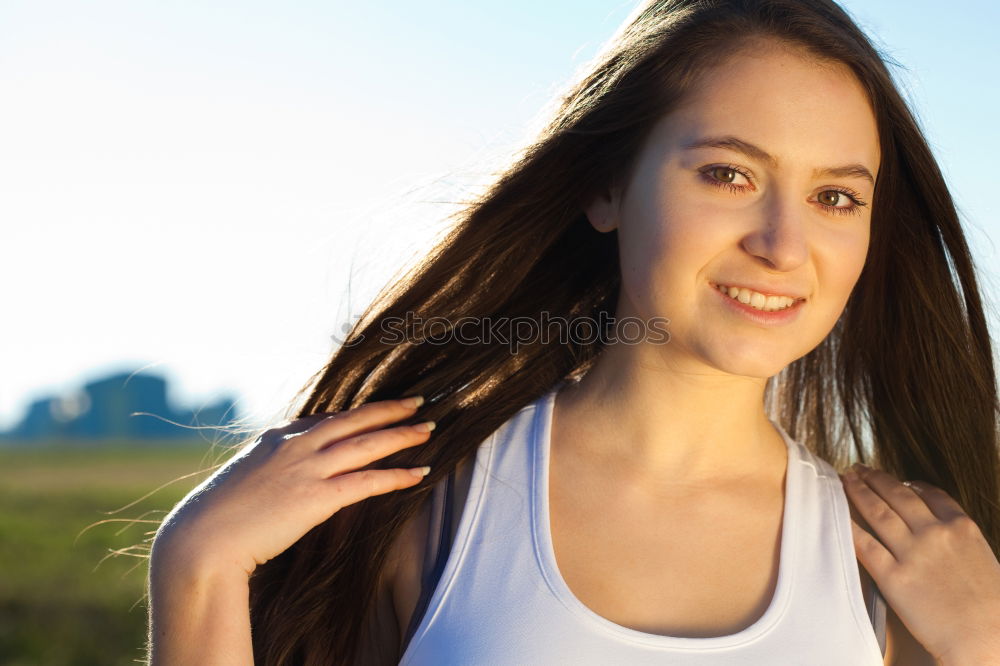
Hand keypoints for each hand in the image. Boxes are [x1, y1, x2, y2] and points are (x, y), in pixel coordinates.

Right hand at [152, 396, 434, 577]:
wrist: (201, 540)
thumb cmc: (214, 519)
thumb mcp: (240, 481)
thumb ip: (265, 472)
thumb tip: (276, 482)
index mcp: (275, 437)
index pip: (324, 419)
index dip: (357, 413)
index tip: (379, 409)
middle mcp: (294, 445)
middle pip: (354, 420)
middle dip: (390, 410)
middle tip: (419, 402)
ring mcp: (307, 469)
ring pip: (367, 443)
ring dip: (402, 434)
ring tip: (429, 428)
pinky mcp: (317, 497)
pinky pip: (368, 481)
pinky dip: (397, 474)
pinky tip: (419, 472)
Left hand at [840, 463, 999, 664]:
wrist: (985, 641)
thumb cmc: (990, 609)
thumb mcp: (982, 559)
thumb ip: (958, 539)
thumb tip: (937, 528)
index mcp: (962, 527)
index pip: (930, 493)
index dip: (908, 483)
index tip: (896, 479)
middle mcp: (936, 533)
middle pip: (898, 495)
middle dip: (874, 478)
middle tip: (857, 468)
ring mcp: (913, 553)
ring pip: (878, 511)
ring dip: (857, 491)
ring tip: (844, 479)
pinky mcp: (893, 577)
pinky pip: (864, 544)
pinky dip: (848, 526)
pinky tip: (838, 514)